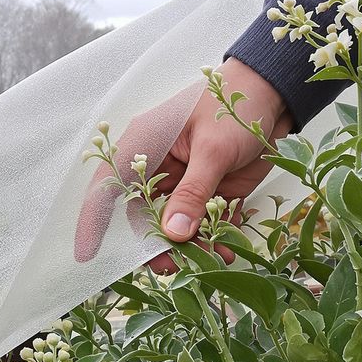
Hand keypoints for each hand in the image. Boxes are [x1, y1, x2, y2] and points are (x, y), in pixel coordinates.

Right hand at [75, 58, 292, 272]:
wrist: (274, 94)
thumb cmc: (234, 104)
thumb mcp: (213, 150)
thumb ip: (194, 193)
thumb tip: (174, 234)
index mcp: (145, 144)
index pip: (108, 187)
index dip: (94, 222)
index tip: (87, 257)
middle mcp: (158, 166)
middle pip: (142, 216)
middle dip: (156, 244)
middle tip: (173, 267)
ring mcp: (183, 181)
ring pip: (174, 225)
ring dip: (190, 246)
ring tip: (211, 261)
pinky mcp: (208, 192)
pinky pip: (202, 224)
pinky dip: (212, 239)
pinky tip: (227, 250)